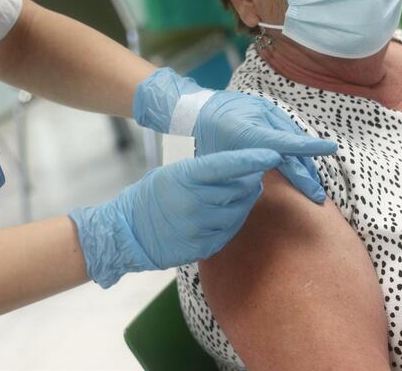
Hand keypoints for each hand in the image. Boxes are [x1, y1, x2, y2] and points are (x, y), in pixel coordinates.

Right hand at [69, 148, 281, 287]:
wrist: (128, 232)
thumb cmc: (153, 197)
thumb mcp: (174, 174)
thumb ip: (206, 172)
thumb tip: (242, 168)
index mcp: (185, 177)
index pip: (226, 165)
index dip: (252, 159)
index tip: (273, 153)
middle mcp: (194, 202)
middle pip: (239, 188)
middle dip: (250, 180)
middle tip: (253, 174)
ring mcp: (199, 227)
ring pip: (238, 211)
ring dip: (243, 202)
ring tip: (238, 194)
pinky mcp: (202, 247)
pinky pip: (230, 231)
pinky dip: (233, 221)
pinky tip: (226, 214)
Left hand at [194, 91, 335, 202]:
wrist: (192, 109)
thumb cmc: (200, 140)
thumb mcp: (219, 159)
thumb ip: (243, 169)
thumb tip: (265, 186)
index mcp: (247, 130)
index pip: (283, 141)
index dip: (308, 148)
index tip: (330, 149)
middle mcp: (259, 116)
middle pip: (291, 146)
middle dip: (305, 172)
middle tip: (317, 196)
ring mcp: (263, 109)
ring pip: (291, 136)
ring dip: (302, 160)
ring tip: (311, 183)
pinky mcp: (265, 107)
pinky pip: (284, 128)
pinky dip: (293, 145)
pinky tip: (299, 162)